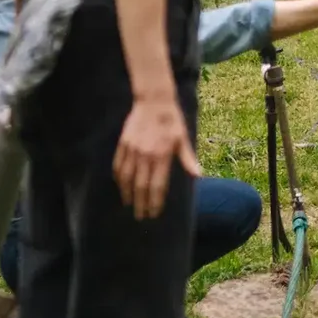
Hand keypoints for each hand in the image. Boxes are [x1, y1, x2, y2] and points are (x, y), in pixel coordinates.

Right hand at [113, 94, 200, 219]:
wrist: (153, 101)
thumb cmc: (171, 120)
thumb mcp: (183, 138)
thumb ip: (187, 158)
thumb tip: (198, 175)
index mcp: (162, 155)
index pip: (157, 186)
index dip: (155, 202)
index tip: (154, 213)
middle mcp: (145, 155)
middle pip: (141, 186)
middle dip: (141, 203)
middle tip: (141, 216)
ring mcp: (132, 150)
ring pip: (127, 178)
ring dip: (128, 193)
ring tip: (130, 204)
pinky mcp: (123, 144)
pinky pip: (118, 165)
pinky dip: (118, 178)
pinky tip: (121, 186)